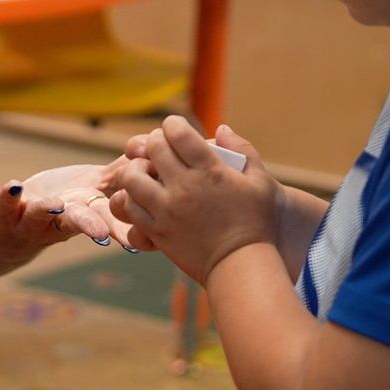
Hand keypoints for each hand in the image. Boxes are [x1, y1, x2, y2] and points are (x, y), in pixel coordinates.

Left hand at [0, 164, 139, 266]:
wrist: (7, 234)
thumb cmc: (57, 207)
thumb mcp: (88, 193)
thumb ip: (116, 176)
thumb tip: (150, 154)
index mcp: (83, 214)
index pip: (106, 218)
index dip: (122, 227)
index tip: (141, 236)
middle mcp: (58, 223)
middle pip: (76, 223)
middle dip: (89, 226)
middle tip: (103, 234)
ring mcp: (28, 221)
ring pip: (39, 218)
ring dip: (46, 211)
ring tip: (55, 205)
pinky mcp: (2, 214)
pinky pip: (4, 206)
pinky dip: (8, 197)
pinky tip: (13, 185)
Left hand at [110, 117, 279, 282]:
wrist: (241, 264)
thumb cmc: (255, 222)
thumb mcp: (260, 182)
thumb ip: (243, 150)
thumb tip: (221, 128)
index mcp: (209, 170)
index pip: (177, 132)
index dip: (173, 125)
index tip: (176, 129)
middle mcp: (184, 186)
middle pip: (153, 148)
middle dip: (154, 142)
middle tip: (160, 149)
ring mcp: (167, 209)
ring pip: (131, 177)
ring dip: (134, 169)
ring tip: (144, 173)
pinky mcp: (156, 231)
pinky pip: (129, 208)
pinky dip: (129, 199)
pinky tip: (141, 198)